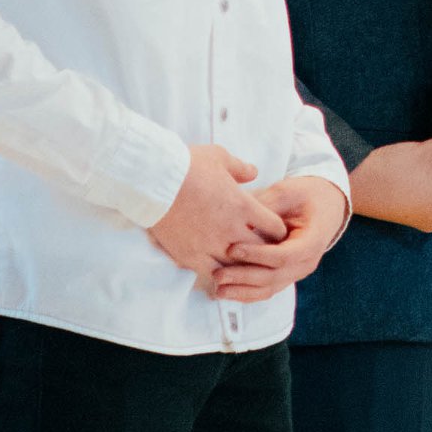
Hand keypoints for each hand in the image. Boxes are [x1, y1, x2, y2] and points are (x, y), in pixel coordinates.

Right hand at [148, 145, 289, 284]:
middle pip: (260, 250)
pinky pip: (211, 273)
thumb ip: (241, 168)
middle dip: (265, 250)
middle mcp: (231, 230)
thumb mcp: (220, 157)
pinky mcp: (189, 256)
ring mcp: (210, 246)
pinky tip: (221, 273)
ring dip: (243, 265)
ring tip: (244, 263)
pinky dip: (219, 274)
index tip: (274, 230)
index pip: (275, 227)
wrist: (154, 181)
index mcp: (243, 206)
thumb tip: (254, 172)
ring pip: (237, 267)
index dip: (278, 230)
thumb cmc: (188, 165)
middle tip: (265, 250)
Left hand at [211, 175, 349, 303]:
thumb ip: (265, 206)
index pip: (284, 255)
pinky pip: (266, 290)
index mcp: (313, 240)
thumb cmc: (305, 195)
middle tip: (218, 273)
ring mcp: (297, 272)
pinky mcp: (286, 276)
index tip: (233, 249)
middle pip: (274, 277)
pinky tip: (227, 292)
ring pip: (269, 288)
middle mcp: (307, 262)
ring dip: (242, 291)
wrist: (324, 205)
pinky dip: (246, 293)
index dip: (257, 255)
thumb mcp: (287, 192)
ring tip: (217, 288)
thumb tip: (237, 219)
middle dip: (244, 277)